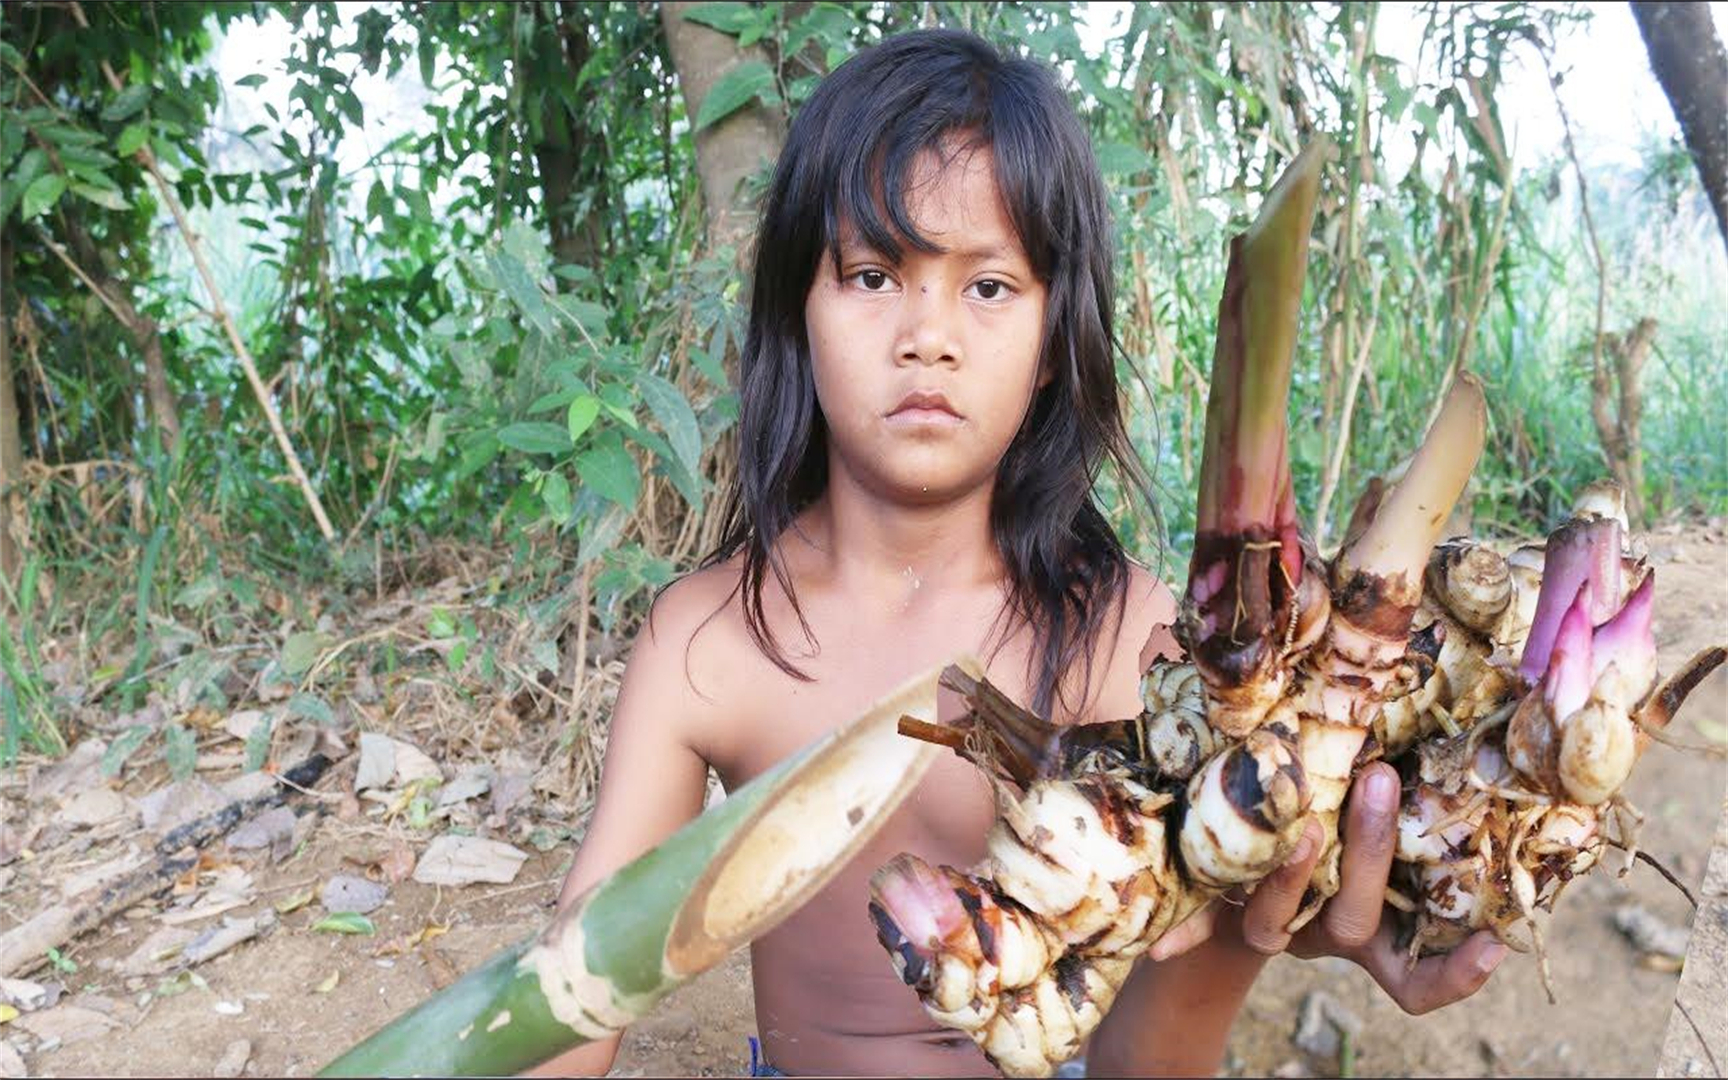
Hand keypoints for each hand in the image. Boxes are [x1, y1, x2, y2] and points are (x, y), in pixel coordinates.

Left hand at [1148, 762, 1507, 1014]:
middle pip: (1352, 921)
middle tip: (1382, 778)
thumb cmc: (1340, 808)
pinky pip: (1198, 916)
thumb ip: (1424, 788)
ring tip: (1301, 821)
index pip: (1418, 981)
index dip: (1455, 975)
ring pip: (1276, 920)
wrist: (1246, 832)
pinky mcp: (1214, 901)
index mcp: (1375, 931)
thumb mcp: (1388, 808)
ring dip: (1288, 871)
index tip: (1491, 944)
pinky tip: (1157, 944)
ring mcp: (1270, 922)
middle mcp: (1322, 933)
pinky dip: (1184, 928)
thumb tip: (1500, 710)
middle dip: (1368, 853)